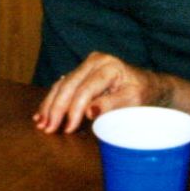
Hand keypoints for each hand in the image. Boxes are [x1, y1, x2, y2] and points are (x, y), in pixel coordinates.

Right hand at [33, 52, 168, 133]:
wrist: (148, 86)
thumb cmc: (143, 94)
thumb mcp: (133, 100)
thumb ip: (112, 104)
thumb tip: (90, 111)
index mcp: (108, 66)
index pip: (85, 90)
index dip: (74, 110)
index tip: (67, 129)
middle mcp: (95, 61)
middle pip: (69, 85)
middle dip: (56, 108)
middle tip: (47, 128)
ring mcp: (86, 65)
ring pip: (62, 85)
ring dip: (49, 105)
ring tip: (40, 124)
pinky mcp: (81, 73)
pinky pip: (62, 86)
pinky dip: (52, 100)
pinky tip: (42, 114)